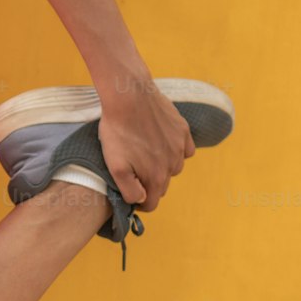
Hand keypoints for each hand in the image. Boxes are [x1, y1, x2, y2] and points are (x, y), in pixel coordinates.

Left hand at [96, 74, 194, 211]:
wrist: (129, 96)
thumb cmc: (117, 131)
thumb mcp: (115, 166)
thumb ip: (130, 190)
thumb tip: (142, 200)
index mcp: (156, 177)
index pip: (152, 204)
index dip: (139, 202)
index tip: (130, 192)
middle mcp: (173, 165)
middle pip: (162, 186)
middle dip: (149, 183)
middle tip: (133, 168)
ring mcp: (180, 147)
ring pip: (173, 167)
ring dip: (161, 166)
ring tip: (144, 153)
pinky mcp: (183, 130)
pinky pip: (185, 150)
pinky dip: (175, 151)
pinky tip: (161, 142)